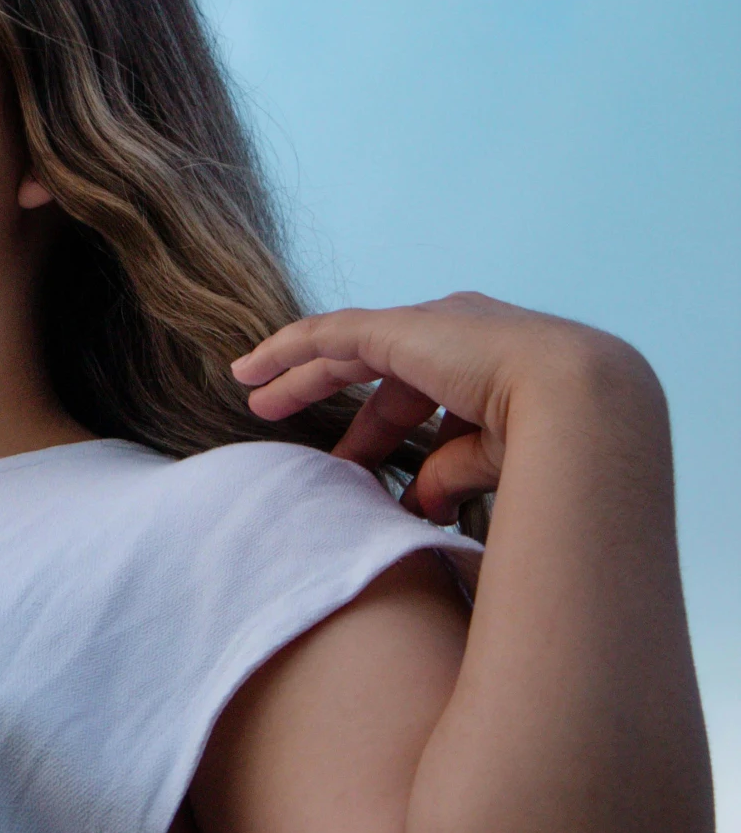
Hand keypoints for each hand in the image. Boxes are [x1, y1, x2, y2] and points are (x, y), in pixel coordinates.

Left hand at [232, 292, 623, 524]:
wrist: (581, 409)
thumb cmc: (555, 448)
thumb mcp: (492, 465)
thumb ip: (450, 474)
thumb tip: (419, 506)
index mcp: (489, 366)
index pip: (418, 396)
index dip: (377, 430)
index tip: (349, 466)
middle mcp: (460, 335)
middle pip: (375, 365)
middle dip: (326, 390)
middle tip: (277, 414)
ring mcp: (431, 326)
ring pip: (343, 343)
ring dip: (295, 368)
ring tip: (250, 388)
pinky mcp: (401, 329)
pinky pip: (329, 334)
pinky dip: (288, 349)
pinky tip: (251, 368)